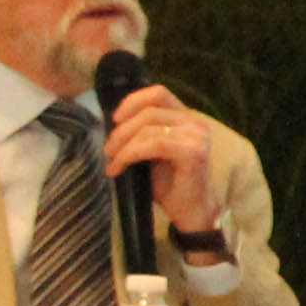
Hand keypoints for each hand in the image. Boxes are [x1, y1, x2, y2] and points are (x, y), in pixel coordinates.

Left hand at [98, 86, 222, 233]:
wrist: (192, 211)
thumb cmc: (172, 184)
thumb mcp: (153, 152)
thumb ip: (144, 133)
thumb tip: (114, 123)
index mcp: (187, 119)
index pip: (159, 93)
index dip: (133, 101)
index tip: (115, 118)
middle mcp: (195, 124)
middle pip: (149, 112)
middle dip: (122, 130)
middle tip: (108, 149)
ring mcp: (197, 138)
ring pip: (148, 129)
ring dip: (123, 144)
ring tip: (112, 161)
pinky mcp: (193, 153)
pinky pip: (153, 145)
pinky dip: (129, 155)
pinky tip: (118, 168)